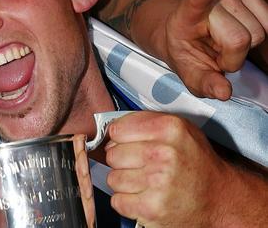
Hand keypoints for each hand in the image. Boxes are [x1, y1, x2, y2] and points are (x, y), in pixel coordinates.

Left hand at [105, 111, 230, 226]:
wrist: (220, 199)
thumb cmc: (196, 164)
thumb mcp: (180, 130)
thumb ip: (146, 122)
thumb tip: (111, 129)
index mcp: (169, 128)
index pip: (117, 129)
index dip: (119, 139)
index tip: (128, 144)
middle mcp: (164, 153)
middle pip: (112, 155)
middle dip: (122, 162)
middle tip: (142, 167)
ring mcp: (157, 182)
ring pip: (113, 178)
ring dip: (125, 183)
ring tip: (146, 183)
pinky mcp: (151, 208)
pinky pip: (118, 201)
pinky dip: (127, 202)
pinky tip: (145, 197)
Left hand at [163, 0, 267, 99]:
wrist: (187, 31)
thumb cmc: (187, 51)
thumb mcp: (187, 71)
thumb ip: (203, 82)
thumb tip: (224, 92)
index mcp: (187, 13)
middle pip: (240, 39)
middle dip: (232, 58)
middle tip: (215, 54)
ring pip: (259, 33)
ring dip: (245, 48)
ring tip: (224, 43)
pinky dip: (259, 36)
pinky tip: (240, 33)